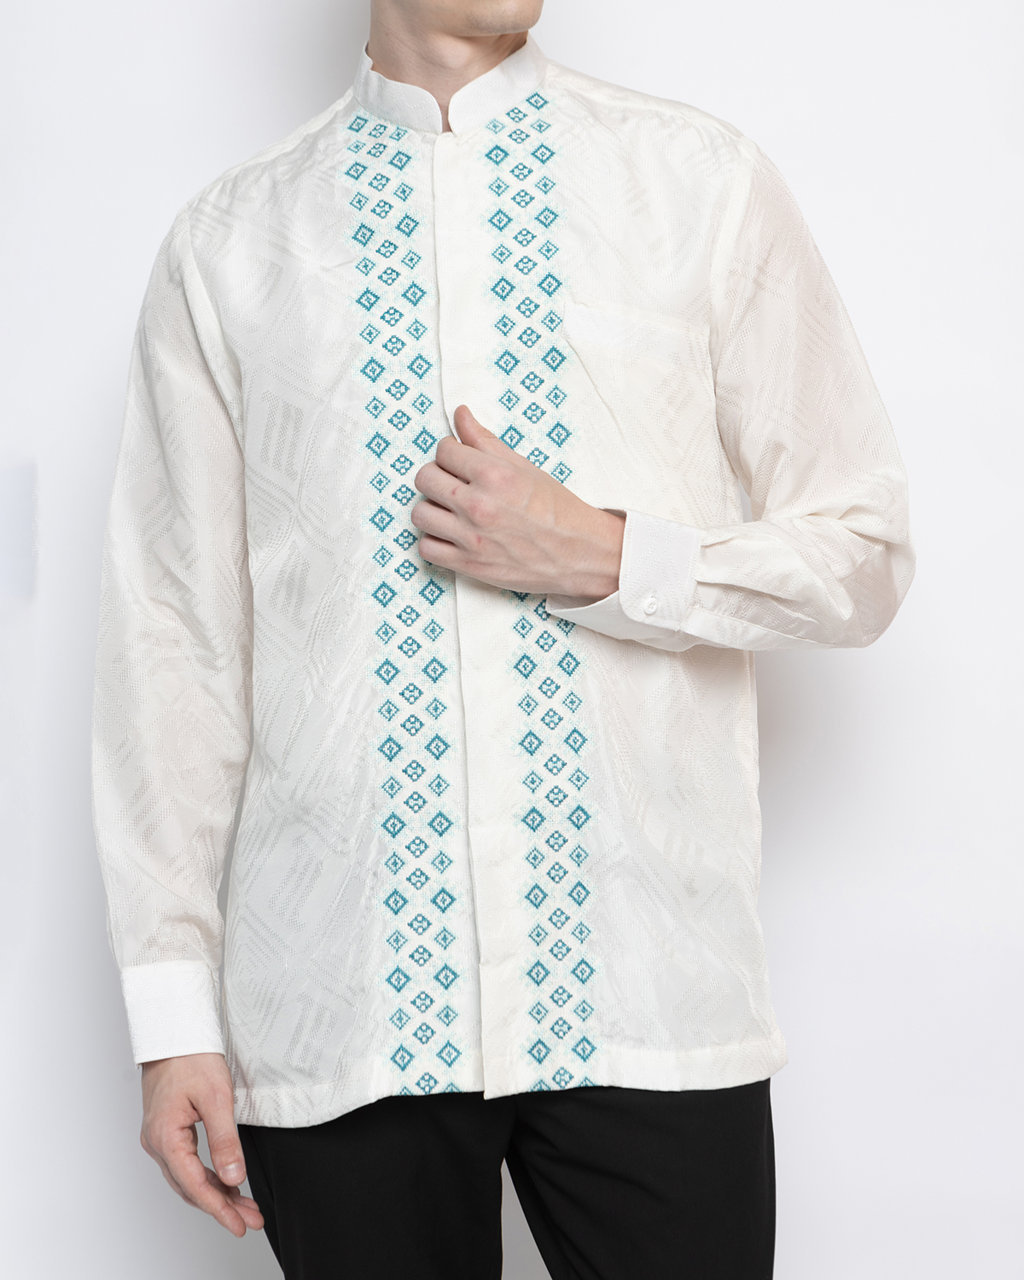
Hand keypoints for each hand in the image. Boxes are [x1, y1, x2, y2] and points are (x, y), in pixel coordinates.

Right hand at [140, 1052, 262, 1237]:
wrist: (174, 1029)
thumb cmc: (191, 1055)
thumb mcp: (216, 1097)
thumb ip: (225, 1141)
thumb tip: (235, 1178)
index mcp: (165, 1137)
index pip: (194, 1185)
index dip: (219, 1209)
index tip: (239, 1225)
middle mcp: (157, 1142)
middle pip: (190, 1187)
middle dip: (221, 1206)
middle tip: (249, 1220)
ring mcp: (159, 1136)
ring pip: (188, 1177)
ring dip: (215, 1193)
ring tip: (243, 1206)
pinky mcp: (166, 1129)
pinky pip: (186, 1163)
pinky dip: (207, 1176)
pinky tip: (226, 1182)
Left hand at [412, 404, 623, 598]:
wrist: (578, 553)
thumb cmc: (555, 509)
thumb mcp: (523, 467)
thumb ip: (485, 441)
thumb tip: (460, 414)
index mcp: (494, 475)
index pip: (444, 450)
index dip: (451, 452)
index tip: (461, 461)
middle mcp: (478, 505)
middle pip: (425, 479)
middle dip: (437, 476)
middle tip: (454, 483)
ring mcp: (471, 538)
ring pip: (420, 513)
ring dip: (432, 508)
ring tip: (450, 510)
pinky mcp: (468, 565)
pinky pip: (426, 548)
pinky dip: (434, 540)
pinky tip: (451, 535)